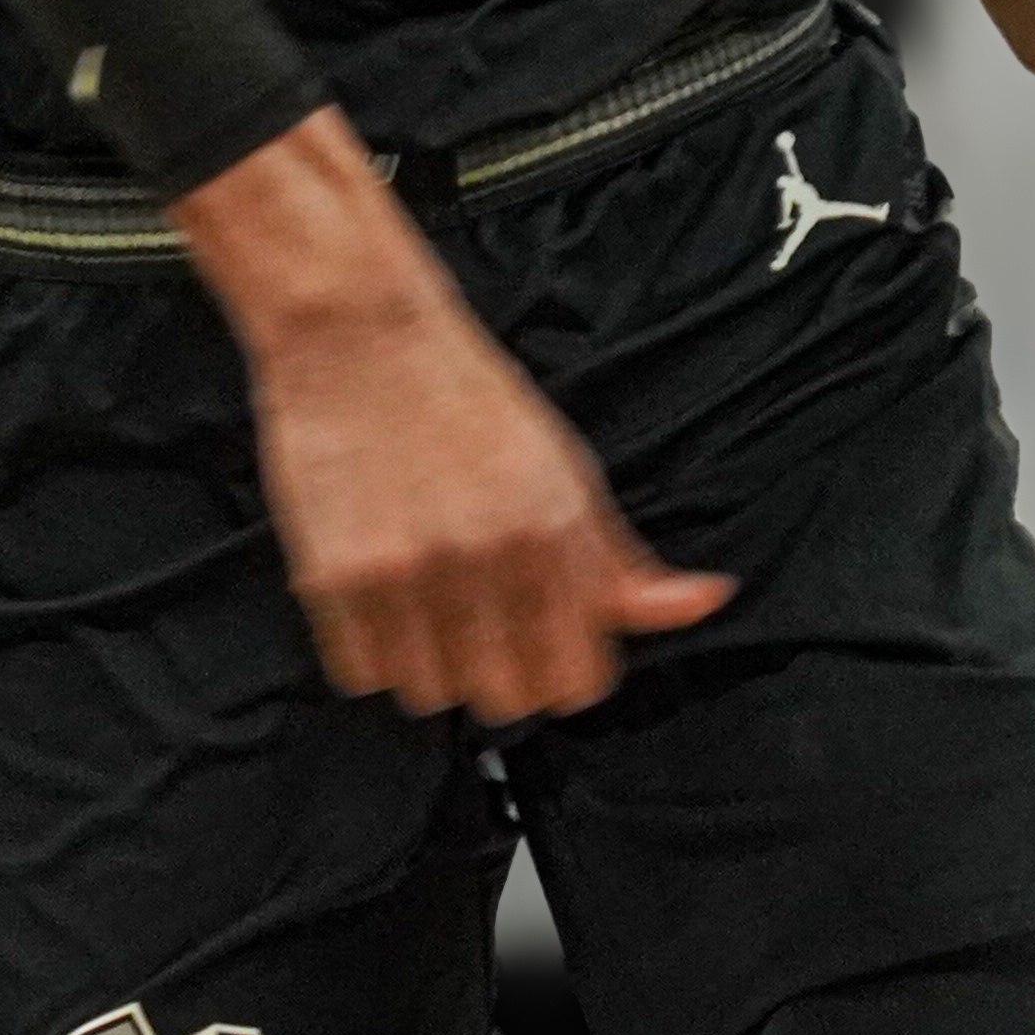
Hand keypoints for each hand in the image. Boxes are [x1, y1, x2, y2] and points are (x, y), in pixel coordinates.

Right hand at [247, 287, 733, 725]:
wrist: (356, 334)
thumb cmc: (463, 394)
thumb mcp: (566, 467)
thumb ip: (623, 558)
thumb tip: (702, 602)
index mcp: (553, 530)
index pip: (579, 681)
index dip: (568, 671)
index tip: (552, 649)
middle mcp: (484, 558)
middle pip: (505, 700)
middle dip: (502, 672)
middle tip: (487, 622)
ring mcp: (405, 573)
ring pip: (430, 694)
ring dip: (434, 662)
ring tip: (429, 600)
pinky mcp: (331, 578)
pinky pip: (362, 675)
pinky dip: (374, 651)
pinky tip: (385, 597)